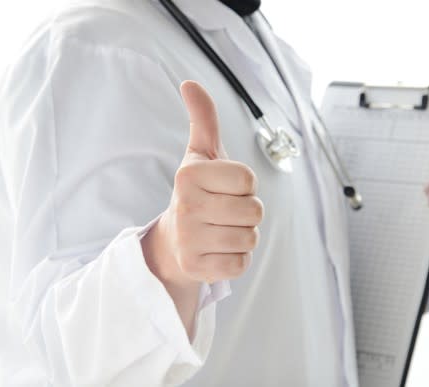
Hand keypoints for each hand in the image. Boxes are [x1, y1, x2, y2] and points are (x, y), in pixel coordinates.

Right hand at [144, 81, 263, 286]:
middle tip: (224, 212)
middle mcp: (185, 207)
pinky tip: (217, 250)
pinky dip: (236, 258)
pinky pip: (241, 264)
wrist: (173, 241)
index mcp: (189, 175)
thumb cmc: (197, 193)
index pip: (248, 180)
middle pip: (254, 211)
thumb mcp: (200, 155)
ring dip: (243, 235)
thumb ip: (203, 119)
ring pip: (250, 238)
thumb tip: (189, 83)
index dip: (245, 185)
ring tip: (221, 230)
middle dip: (247, 212)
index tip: (226, 188)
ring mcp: (189, 240)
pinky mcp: (196, 268)